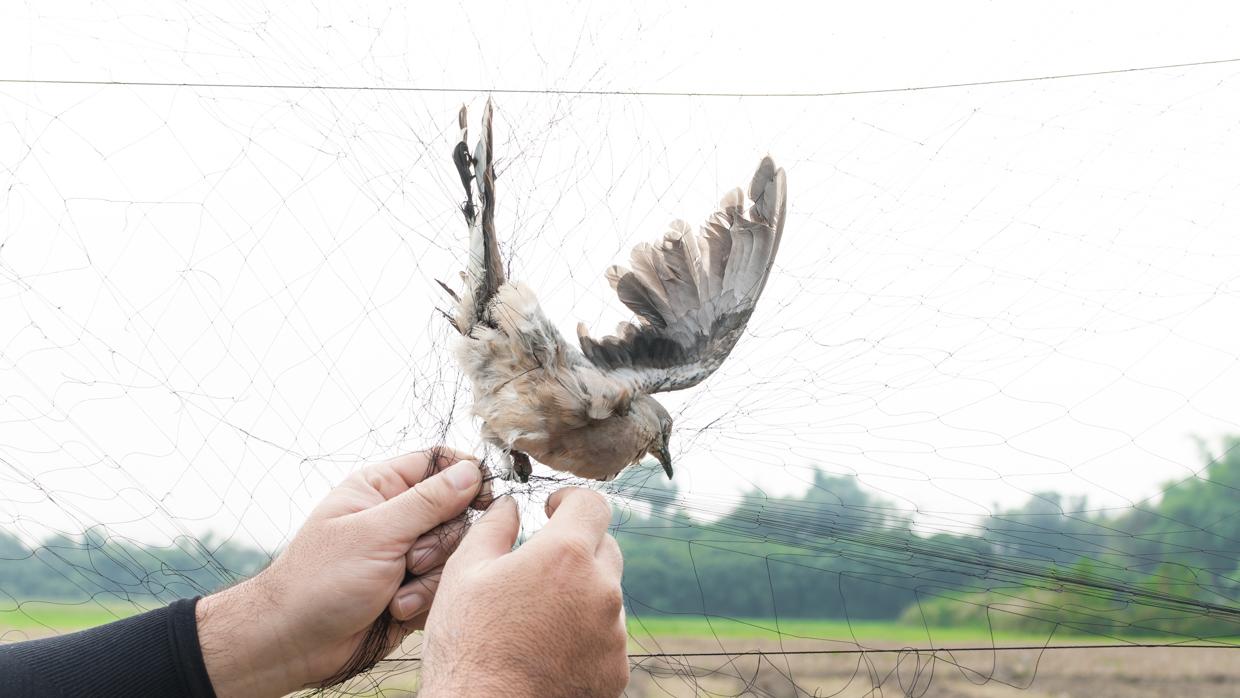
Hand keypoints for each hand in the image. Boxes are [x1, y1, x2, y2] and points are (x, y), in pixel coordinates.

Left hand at [196, 447, 486, 696]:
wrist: (294, 642)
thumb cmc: (320, 581)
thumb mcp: (376, 533)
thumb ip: (428, 502)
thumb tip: (472, 472)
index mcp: (382, 488)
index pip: (438, 463)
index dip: (466, 476)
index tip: (484, 496)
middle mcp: (397, 517)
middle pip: (456, 512)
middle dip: (439, 542)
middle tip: (410, 560)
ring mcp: (406, 554)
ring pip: (454, 553)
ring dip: (430, 578)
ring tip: (395, 594)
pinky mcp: (414, 587)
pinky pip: (445, 586)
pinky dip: (424, 600)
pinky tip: (394, 610)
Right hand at [420, 487, 628, 696]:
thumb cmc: (467, 646)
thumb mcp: (465, 573)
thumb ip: (494, 527)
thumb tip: (509, 505)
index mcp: (566, 556)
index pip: (593, 504)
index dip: (571, 500)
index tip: (553, 509)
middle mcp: (601, 591)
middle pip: (604, 549)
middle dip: (576, 548)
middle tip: (538, 568)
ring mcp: (613, 634)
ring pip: (605, 595)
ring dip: (580, 595)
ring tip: (535, 620)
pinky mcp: (616, 670)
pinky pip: (606, 637)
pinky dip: (584, 635)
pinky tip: (547, 650)